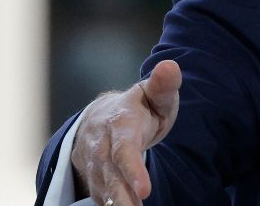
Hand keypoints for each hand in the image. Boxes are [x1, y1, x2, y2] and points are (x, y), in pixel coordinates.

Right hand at [70, 59, 181, 204]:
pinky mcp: (89, 175)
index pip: (124, 149)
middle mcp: (101, 143)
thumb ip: (164, 85)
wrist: (102, 115)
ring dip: (117, 203)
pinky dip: (110, 205)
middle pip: (110, 173)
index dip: (133, 169)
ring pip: (102, 187)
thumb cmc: (139, 106)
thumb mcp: (154, 93)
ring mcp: (92, 161)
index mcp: (120, 121)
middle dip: (123, 195)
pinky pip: (98, 193)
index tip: (145, 189)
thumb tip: (170, 67)